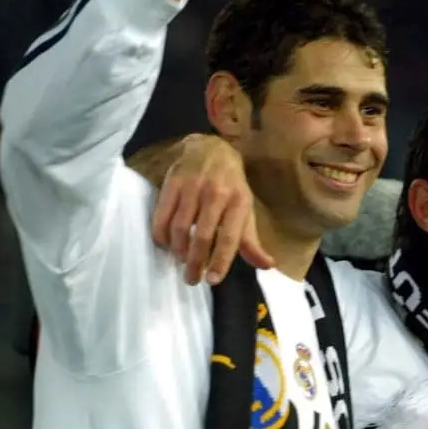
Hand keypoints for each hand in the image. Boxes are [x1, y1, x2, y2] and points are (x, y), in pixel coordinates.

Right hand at [150, 134, 273, 283]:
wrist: (211, 149)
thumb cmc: (231, 186)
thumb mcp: (245, 210)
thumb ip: (251, 240)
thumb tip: (266, 265)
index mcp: (238, 202)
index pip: (230, 237)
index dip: (221, 260)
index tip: (213, 280)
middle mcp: (216, 194)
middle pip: (202, 236)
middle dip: (196, 263)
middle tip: (192, 279)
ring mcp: (192, 187)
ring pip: (180, 228)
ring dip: (178, 251)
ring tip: (181, 262)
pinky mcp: (172, 183)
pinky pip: (162, 215)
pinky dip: (161, 235)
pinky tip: (165, 245)